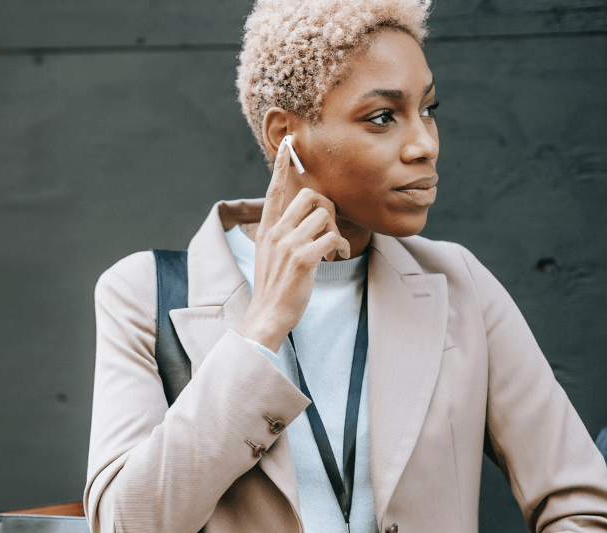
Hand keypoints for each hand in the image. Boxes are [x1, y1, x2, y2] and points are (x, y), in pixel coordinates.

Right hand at [236, 142, 349, 351]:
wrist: (267, 314)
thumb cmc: (274, 286)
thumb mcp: (269, 255)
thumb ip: (282, 234)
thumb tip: (306, 219)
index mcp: (266, 229)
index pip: (274, 190)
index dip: (281, 166)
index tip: (287, 145)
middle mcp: (275, 232)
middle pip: (310, 196)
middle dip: (328, 208)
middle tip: (329, 227)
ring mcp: (288, 244)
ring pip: (324, 215)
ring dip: (336, 231)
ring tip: (333, 249)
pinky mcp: (303, 259)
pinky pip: (332, 237)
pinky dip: (341, 246)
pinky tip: (337, 256)